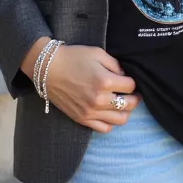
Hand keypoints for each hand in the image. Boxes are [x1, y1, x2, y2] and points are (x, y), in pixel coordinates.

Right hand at [21, 38, 138, 131]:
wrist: (47, 68)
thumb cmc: (72, 57)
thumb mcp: (97, 53)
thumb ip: (116, 65)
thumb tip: (125, 77)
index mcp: (105, 81)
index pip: (131, 86)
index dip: (131, 82)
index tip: (127, 79)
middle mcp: (99, 99)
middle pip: (129, 105)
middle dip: (134, 98)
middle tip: (132, 94)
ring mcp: (90, 111)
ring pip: (120, 120)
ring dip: (125, 112)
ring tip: (121, 104)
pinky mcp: (81, 118)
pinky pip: (104, 128)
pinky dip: (110, 122)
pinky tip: (108, 112)